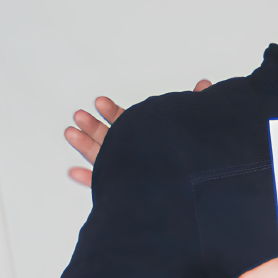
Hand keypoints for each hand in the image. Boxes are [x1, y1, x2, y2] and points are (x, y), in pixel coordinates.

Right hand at [66, 79, 211, 185]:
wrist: (201, 191)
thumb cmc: (198, 160)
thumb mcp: (194, 127)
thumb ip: (196, 106)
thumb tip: (205, 86)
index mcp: (151, 138)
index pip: (129, 122)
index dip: (114, 112)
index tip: (101, 103)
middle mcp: (139, 155)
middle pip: (112, 138)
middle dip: (94, 126)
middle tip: (80, 116)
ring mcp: (131, 172)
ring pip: (103, 157)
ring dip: (86, 145)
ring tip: (71, 133)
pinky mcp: (127, 191)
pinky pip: (105, 185)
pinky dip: (90, 179)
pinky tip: (75, 172)